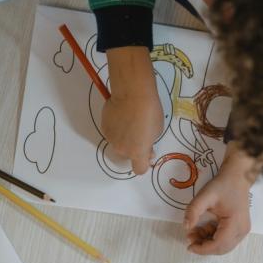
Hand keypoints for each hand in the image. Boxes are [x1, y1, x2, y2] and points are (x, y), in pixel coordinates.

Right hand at [102, 46, 163, 174]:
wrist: (133, 93)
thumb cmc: (150, 111)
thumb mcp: (157, 130)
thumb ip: (149, 143)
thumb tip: (146, 147)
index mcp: (137, 152)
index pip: (139, 169)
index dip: (144, 164)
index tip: (147, 153)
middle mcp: (122, 149)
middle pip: (128, 155)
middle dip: (134, 147)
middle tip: (140, 132)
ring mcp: (111, 139)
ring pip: (119, 143)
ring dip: (124, 137)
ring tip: (130, 120)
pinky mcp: (104, 127)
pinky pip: (112, 133)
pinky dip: (117, 127)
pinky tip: (122, 115)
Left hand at [184, 145, 260, 254]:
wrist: (237, 178)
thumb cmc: (222, 185)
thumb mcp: (204, 196)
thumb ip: (193, 211)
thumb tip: (186, 227)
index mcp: (235, 223)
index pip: (218, 245)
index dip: (202, 249)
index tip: (189, 246)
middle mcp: (242, 230)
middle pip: (221, 249)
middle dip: (204, 247)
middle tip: (190, 238)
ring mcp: (242, 231)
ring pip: (223, 246)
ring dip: (207, 243)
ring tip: (195, 232)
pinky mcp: (239, 229)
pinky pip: (225, 240)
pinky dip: (213, 238)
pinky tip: (203, 229)